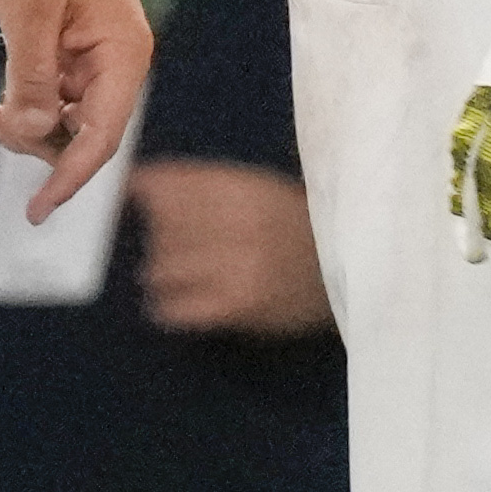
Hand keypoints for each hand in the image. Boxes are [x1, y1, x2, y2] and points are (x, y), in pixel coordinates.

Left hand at [0, 0, 152, 218]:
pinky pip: (59, 94)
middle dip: (40, 144)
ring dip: (32, 125)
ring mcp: (99, 52)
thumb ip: (33, 79)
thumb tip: (36, 133)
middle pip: (86, 133)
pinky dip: (31, 104)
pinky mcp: (78, 44)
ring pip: (69, 117)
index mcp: (124, 52)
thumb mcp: (28, 14)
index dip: (67, 178)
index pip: (100, 136)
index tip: (35, 212)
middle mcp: (120, 58)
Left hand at [132, 156, 331, 334]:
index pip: (167, 185)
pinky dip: (169, 307)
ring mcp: (236, 265)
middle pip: (161, 228)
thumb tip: (138, 183)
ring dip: (162, 273)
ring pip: (164, 267)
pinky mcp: (239, 305)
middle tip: (173, 247)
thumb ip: (202, 184)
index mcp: (241, 185)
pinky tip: (175, 305)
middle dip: (159, 238)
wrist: (355, 271)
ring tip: (179, 276)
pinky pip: (180, 308)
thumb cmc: (298, 226)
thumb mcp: (258, 189)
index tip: (136, 200)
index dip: (145, 194)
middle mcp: (235, 220)